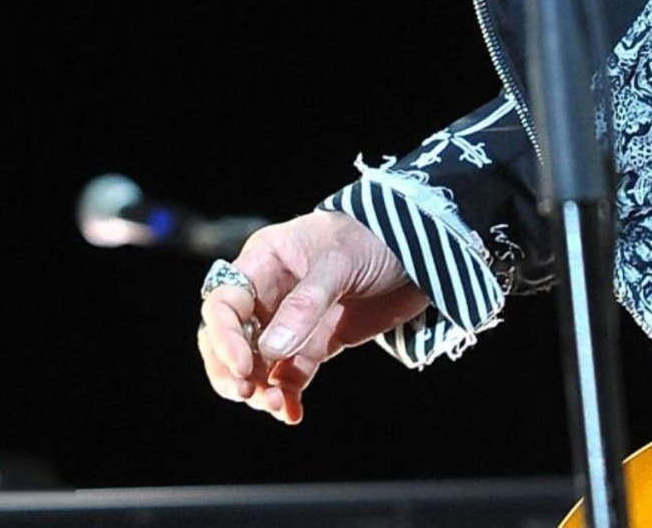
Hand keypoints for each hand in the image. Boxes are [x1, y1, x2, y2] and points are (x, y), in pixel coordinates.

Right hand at [195, 210, 428, 423]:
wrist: (427, 249)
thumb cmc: (378, 237)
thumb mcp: (341, 262)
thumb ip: (306, 304)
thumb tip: (271, 350)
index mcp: (265, 261)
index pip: (224, 303)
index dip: (224, 337)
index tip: (244, 367)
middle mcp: (271, 292)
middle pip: (229, 338)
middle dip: (230, 369)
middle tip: (247, 393)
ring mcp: (294, 320)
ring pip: (257, 363)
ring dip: (258, 388)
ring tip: (276, 405)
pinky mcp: (318, 342)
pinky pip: (290, 375)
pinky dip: (286, 396)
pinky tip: (291, 414)